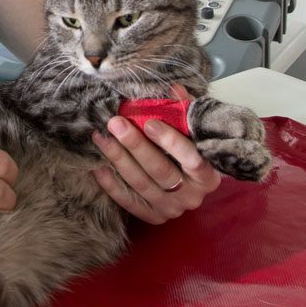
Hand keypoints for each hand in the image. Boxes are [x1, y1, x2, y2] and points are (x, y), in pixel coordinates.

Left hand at [92, 115, 220, 223]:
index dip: (170, 141)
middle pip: (160, 171)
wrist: (194, 185)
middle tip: (115, 123)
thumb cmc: (196, 152)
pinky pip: (128, 201)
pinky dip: (111, 183)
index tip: (149, 122)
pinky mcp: (153, 217)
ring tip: (101, 137)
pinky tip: (97, 165)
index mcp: (208, 175)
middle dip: (135, 145)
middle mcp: (192, 196)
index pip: (192, 159)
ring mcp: (171, 209)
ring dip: (118, 159)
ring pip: (141, 184)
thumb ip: (187, 112)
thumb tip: (173, 89)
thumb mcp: (197, 132)